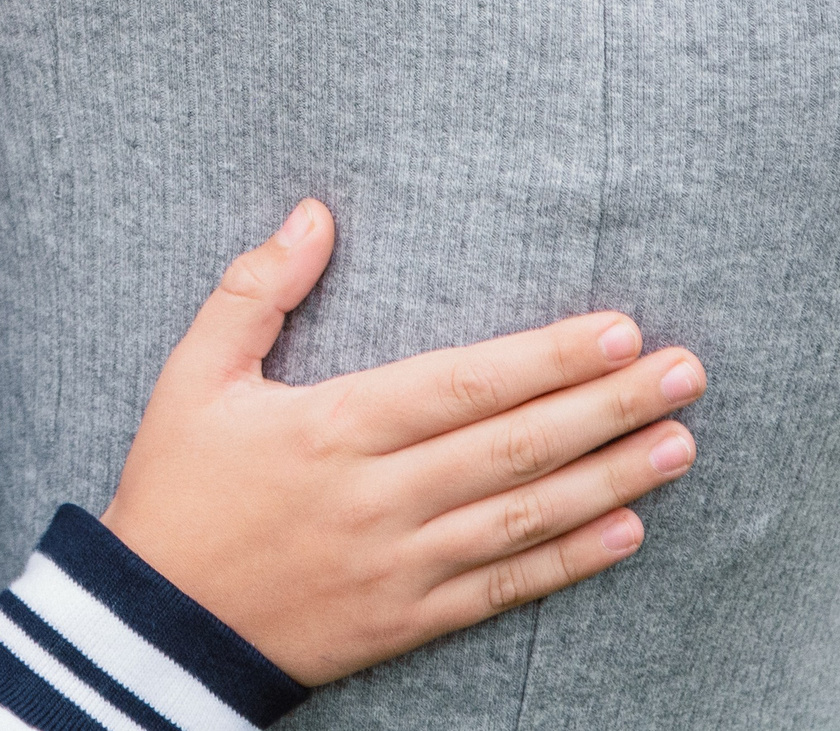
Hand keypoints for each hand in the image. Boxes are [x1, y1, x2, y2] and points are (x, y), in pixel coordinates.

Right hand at [101, 200, 705, 685]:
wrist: (152, 626)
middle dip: (608, 407)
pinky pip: (503, 589)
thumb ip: (255, 290)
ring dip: (612, 479)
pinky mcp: (405, 619)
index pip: (462, 384)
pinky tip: (626, 530)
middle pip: (515, 446)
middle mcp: (378, 497)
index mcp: (332, 427)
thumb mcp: (193, 375)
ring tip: (680, 443)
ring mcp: (398, 564)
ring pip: (524, 516)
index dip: (546, 359)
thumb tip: (313, 214)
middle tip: (687, 373)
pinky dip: (569, 561)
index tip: (619, 331)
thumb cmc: (175, 488)